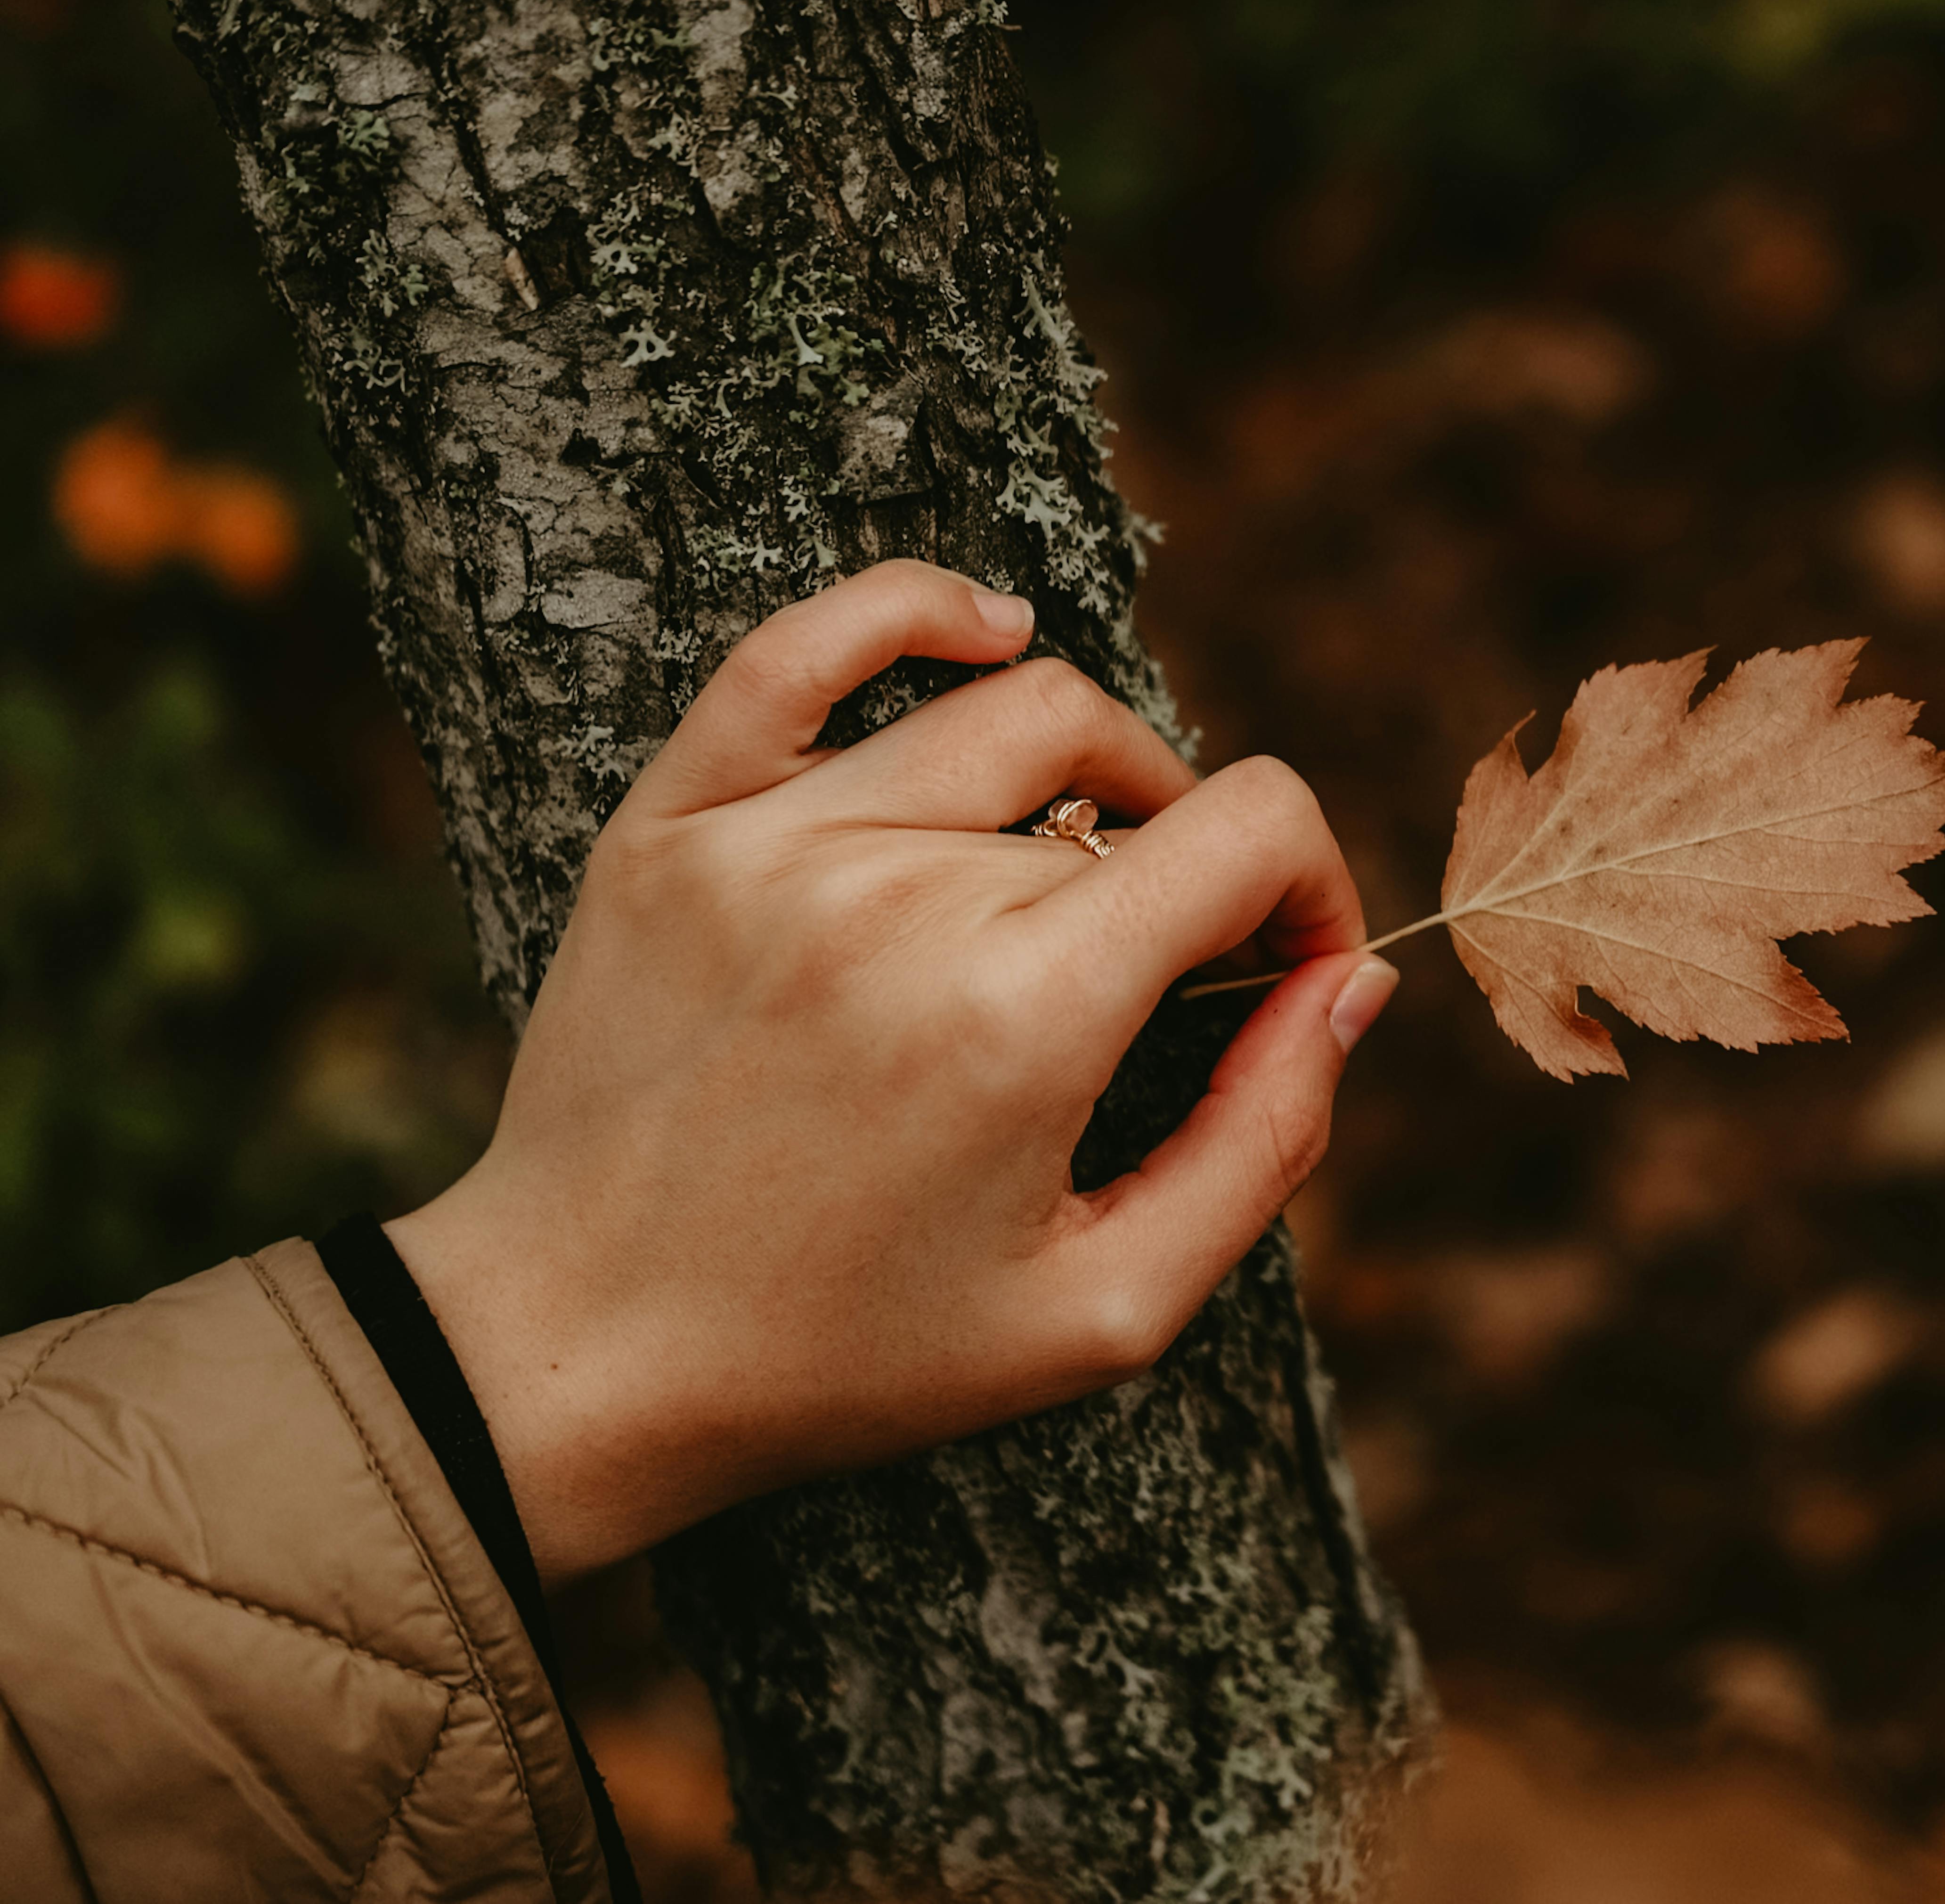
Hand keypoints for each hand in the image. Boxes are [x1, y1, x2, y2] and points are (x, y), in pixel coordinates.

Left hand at [385, 561, 1394, 1585]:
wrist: (570, 1357)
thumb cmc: (849, 1356)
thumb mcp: (1104, 1310)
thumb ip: (1262, 1142)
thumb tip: (1351, 983)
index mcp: (1020, 1013)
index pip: (1248, 827)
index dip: (1313, 888)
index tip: (1287, 968)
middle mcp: (901, 894)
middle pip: (1135, 797)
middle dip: (1192, 883)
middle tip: (1159, 988)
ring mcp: (773, 842)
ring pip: (1016, 710)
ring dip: (1099, 775)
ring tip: (1085, 864)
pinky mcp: (670, 825)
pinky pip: (802, 647)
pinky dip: (918, 611)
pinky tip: (987, 630)